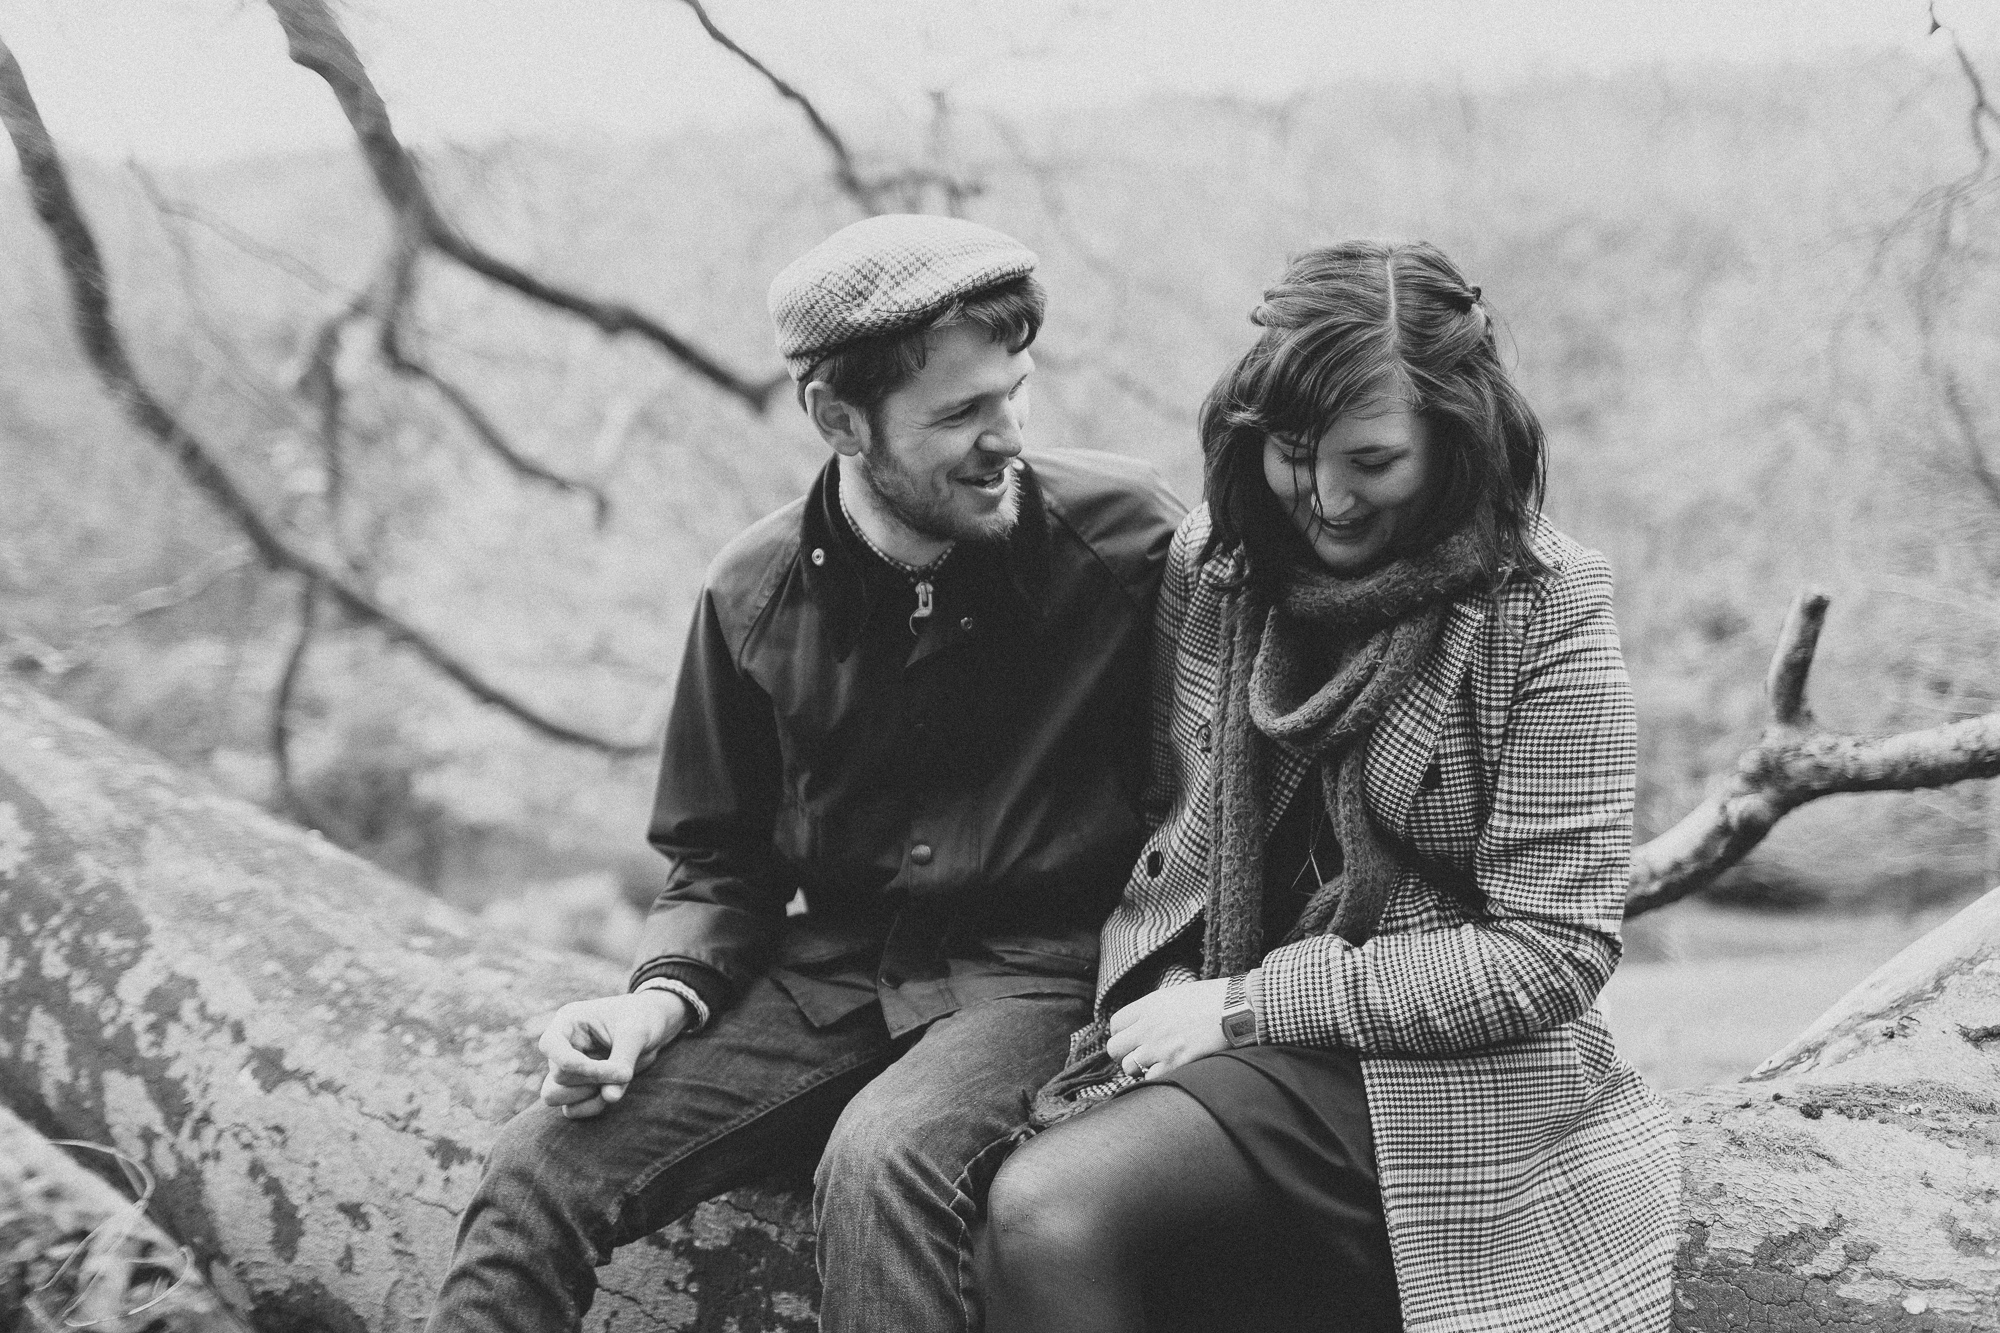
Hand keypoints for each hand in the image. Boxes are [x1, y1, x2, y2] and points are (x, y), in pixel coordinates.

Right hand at [537, 989, 688, 1118]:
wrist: (653, 1025)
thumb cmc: (642, 1018)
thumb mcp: (636, 1033)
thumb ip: (622, 1061)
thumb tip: (609, 1098)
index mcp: (569, 1021)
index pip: (550, 1045)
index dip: (575, 1064)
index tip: (609, 1068)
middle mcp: (562, 1045)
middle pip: (558, 1075)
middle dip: (592, 1079)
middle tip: (623, 1073)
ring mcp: (567, 1068)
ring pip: (553, 1095)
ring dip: (586, 1095)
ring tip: (615, 1082)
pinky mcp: (577, 1087)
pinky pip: (571, 1109)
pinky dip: (591, 1106)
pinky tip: (614, 1092)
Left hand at [1104, 978, 1230, 1080]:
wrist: (1236, 1007)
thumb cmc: (1211, 998)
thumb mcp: (1175, 995)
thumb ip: (1154, 1010)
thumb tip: (1142, 1024)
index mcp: (1148, 1006)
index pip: (1114, 1024)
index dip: (1121, 1034)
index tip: (1131, 1039)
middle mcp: (1148, 1027)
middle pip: (1114, 1048)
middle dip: (1124, 1054)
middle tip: (1139, 1055)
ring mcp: (1159, 1047)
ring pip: (1128, 1067)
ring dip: (1139, 1069)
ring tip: (1156, 1064)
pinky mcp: (1175, 1064)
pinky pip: (1150, 1080)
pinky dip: (1156, 1079)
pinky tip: (1169, 1071)